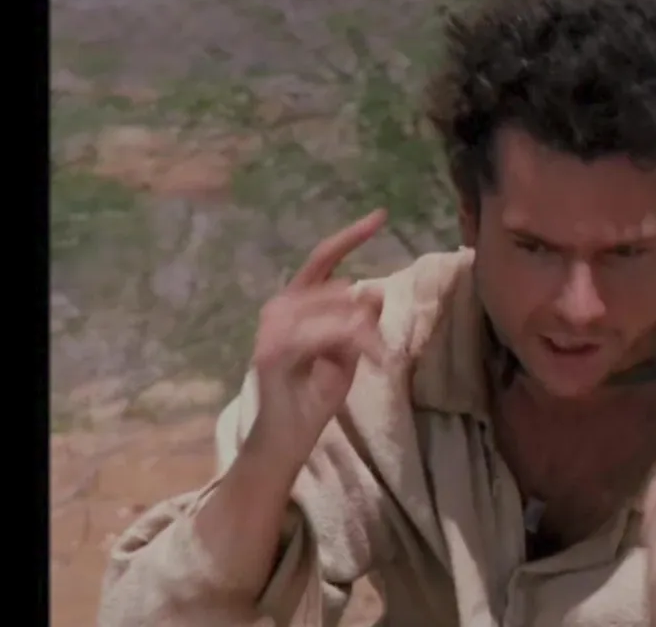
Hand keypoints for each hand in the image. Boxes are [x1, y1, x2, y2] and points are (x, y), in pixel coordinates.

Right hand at [244, 209, 389, 468]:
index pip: (323, 260)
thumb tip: (377, 289)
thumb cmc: (313, 396)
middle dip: (367, 318)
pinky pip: (324, 334)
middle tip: (383, 350)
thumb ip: (360, 321)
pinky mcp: (273, 353)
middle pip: (340, 289)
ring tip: (375, 358)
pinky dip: (351, 343)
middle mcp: (278, 307)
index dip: (351, 236)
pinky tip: (368, 358)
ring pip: (336, 309)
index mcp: (293, 302)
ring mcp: (272, 329)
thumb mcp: (347, 353)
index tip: (380, 215)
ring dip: (363, 335)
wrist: (285, 440)